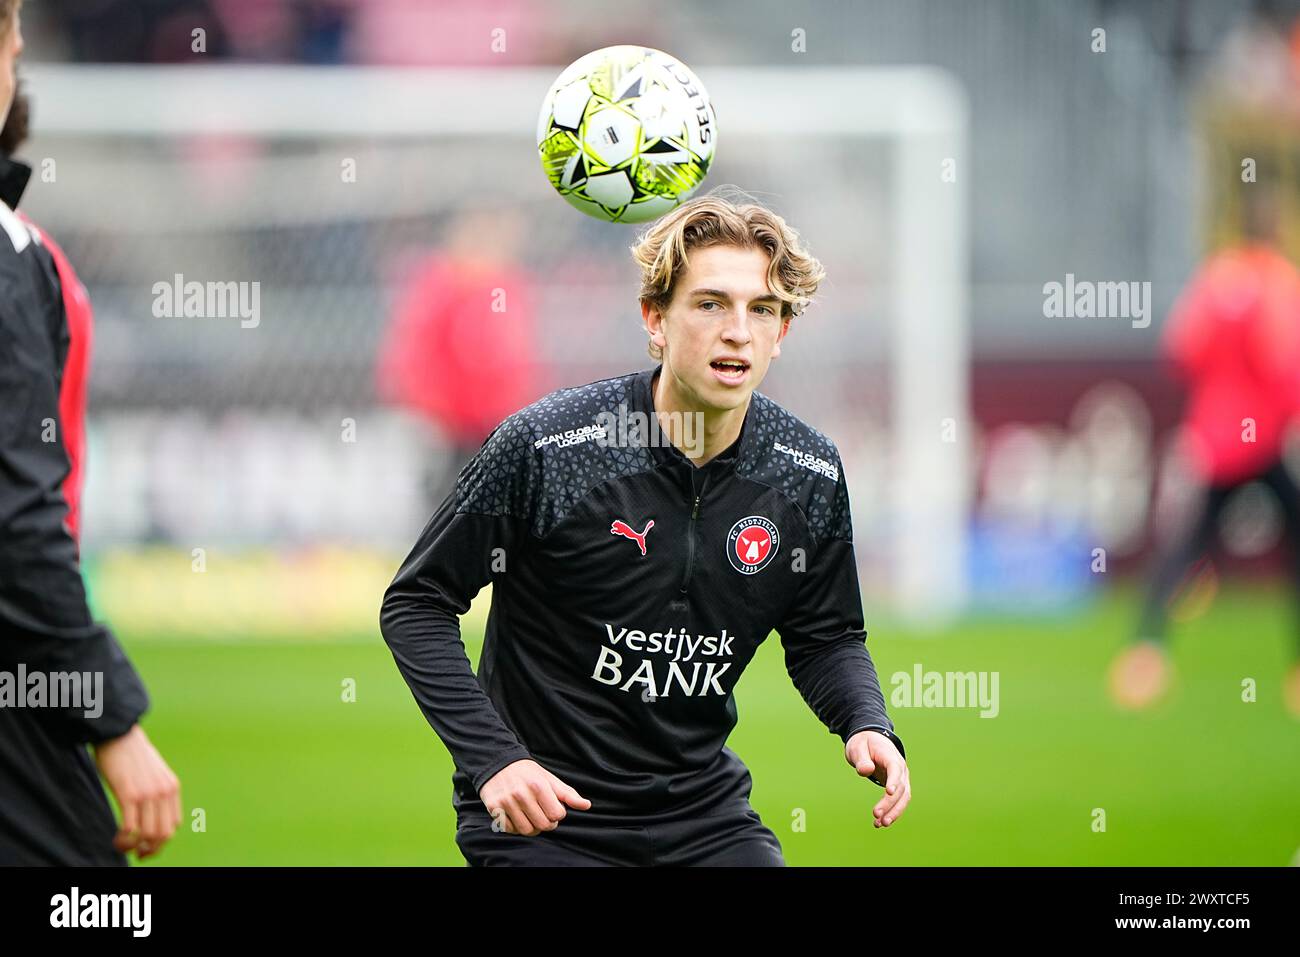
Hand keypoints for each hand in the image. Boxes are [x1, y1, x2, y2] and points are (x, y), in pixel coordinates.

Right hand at [92, 724, 181, 859]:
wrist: (119, 733)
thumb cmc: (131, 755)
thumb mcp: (154, 773)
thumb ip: (157, 791)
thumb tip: (152, 813)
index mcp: (172, 788)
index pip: (173, 826)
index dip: (160, 842)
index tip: (145, 847)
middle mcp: (164, 792)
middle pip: (163, 834)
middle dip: (150, 850)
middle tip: (135, 853)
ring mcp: (148, 793)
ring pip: (148, 834)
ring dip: (134, 847)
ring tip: (122, 845)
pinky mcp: (129, 794)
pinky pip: (130, 827)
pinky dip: (124, 840)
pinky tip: (117, 839)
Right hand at [479, 759, 591, 835]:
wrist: (498, 762)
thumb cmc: (528, 773)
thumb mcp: (549, 779)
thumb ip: (568, 794)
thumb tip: (587, 805)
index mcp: (538, 786)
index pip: (557, 815)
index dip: (558, 813)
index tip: (552, 807)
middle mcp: (521, 794)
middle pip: (543, 825)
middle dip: (547, 823)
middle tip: (543, 814)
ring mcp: (506, 802)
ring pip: (527, 830)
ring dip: (532, 827)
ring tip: (532, 817)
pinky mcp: (494, 808)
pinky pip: (510, 830)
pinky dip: (516, 827)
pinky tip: (518, 816)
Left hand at [845, 730, 910, 828]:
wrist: (871, 741)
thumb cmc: (863, 743)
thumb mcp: (857, 747)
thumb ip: (861, 759)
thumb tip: (865, 771)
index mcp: (891, 756)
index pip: (895, 769)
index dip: (893, 781)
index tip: (889, 792)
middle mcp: (900, 768)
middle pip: (900, 788)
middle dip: (890, 803)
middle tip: (876, 815)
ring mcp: (901, 778)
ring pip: (903, 798)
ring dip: (893, 812)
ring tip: (880, 824)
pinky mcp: (897, 786)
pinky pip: (898, 801)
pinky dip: (891, 812)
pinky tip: (879, 822)